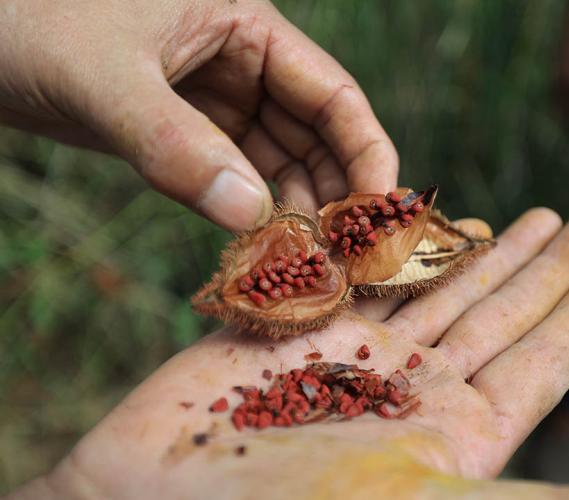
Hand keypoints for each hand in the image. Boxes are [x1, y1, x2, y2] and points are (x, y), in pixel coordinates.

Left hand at [0, 0, 396, 229]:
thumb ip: (173, 143)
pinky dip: (252, 218)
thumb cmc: (27, 20)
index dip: (366, 154)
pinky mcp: (182, 138)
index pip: (334, 94)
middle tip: (348, 261)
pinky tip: (265, 254)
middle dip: (336, 196)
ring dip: (297, 214)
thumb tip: (252, 215)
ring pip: (278, 165)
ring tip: (311, 268)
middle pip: (317, 137)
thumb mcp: (102, 76)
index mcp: (244, 27)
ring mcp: (212, 105)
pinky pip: (233, 181)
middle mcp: (241, 65)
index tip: (377, 217)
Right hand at [9, 209, 568, 498]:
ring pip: (434, 290)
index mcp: (448, 436)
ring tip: (520, 215)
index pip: (533, 368)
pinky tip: (423, 222)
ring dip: (479, 250)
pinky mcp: (292, 331)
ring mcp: (349, 359)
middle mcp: (407, 393)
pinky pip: (356, 278)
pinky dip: (390, 249)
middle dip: (542, 267)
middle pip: (496, 315)